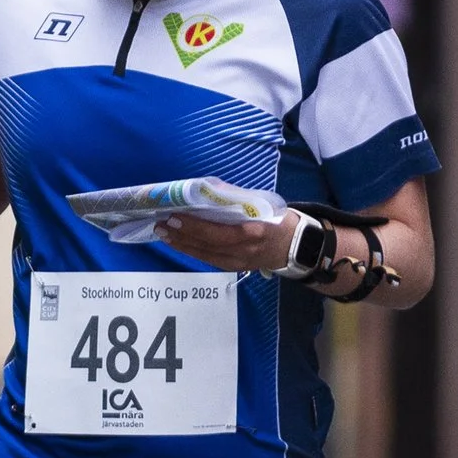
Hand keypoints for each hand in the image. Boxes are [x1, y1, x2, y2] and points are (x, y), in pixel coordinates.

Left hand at [159, 212, 308, 277]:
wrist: (296, 246)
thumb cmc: (278, 219)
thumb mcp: (262, 206)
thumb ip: (237, 200)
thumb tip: (207, 190)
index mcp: (252, 233)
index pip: (217, 232)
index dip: (194, 226)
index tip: (175, 216)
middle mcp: (243, 251)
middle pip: (207, 246)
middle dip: (181, 235)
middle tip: (161, 224)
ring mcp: (238, 262)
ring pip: (204, 256)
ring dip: (182, 245)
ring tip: (163, 234)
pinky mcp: (235, 267)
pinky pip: (209, 260)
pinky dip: (192, 251)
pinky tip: (179, 243)